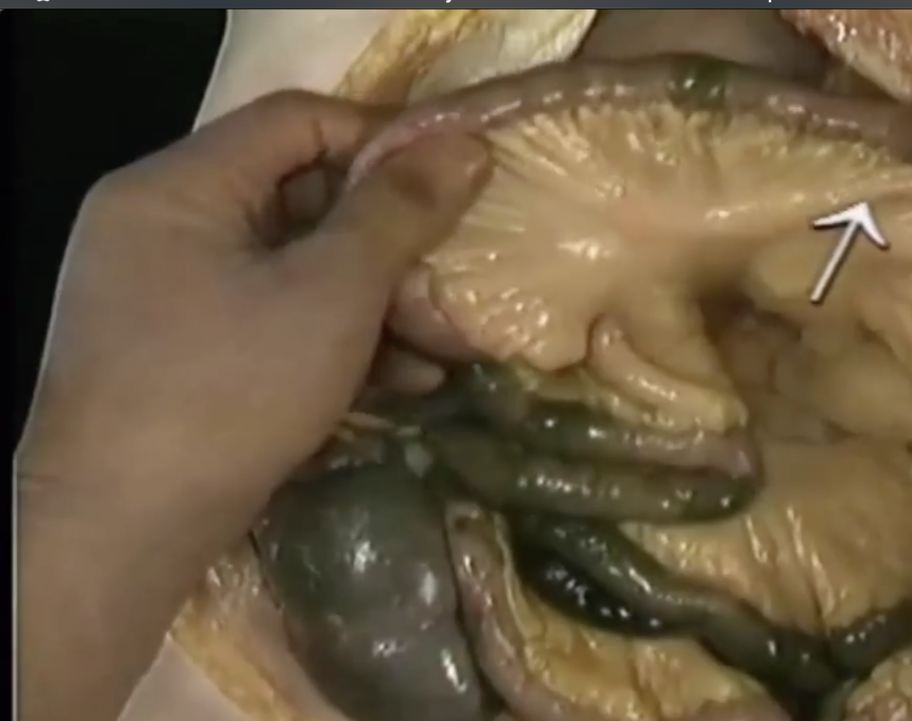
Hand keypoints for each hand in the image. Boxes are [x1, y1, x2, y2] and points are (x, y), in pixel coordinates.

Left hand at [17, 90, 488, 531]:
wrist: (117, 536)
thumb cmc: (227, 393)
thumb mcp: (330, 294)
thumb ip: (398, 212)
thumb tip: (466, 143)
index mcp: (177, 186)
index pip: (296, 120)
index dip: (385, 139)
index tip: (458, 178)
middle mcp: (159, 226)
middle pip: (297, 197)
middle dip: (389, 241)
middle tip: (453, 280)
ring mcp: (163, 296)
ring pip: (291, 268)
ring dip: (376, 302)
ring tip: (445, 347)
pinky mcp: (178, 357)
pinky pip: (268, 320)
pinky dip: (335, 342)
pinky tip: (403, 382)